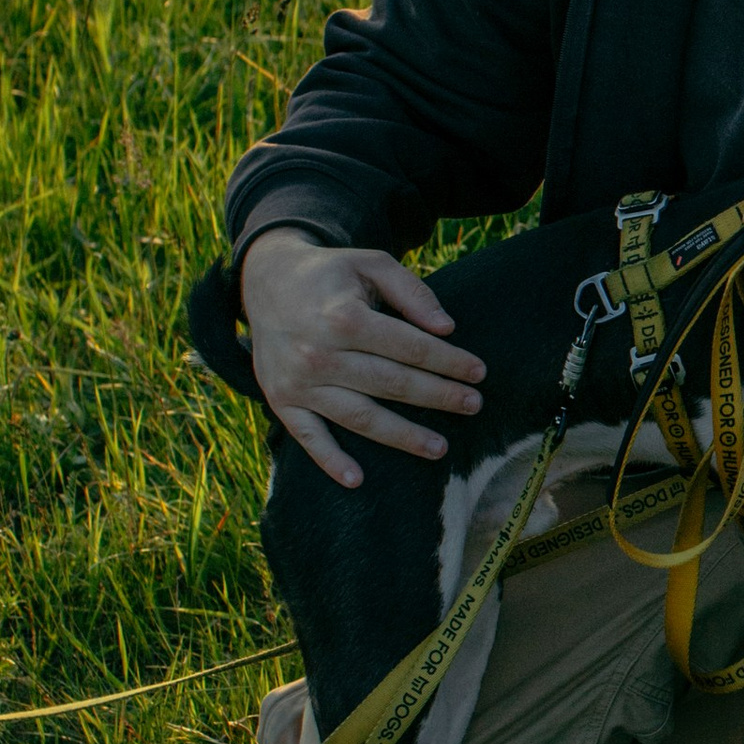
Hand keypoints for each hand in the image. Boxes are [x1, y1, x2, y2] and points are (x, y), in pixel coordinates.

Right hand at [239, 226, 484, 488]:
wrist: (265, 281)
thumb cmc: (330, 274)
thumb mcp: (370, 263)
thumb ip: (411, 292)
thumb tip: (446, 328)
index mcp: (344, 317)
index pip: (409, 347)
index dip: (448, 361)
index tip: (478, 373)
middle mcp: (319, 354)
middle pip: (392, 384)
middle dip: (438, 396)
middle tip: (474, 405)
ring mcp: (299, 382)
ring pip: (360, 417)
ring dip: (402, 436)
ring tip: (440, 448)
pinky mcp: (282, 400)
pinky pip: (307, 437)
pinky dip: (329, 461)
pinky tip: (356, 480)